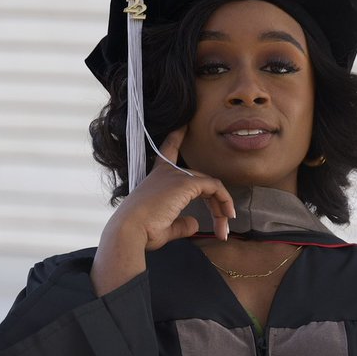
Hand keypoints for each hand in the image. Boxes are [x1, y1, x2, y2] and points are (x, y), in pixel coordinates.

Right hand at [91, 129, 235, 295]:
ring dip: (221, 207)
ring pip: (210, 185)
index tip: (185, 124)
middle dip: (216, 204)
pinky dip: (224, 201)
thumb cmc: (141, 231)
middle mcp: (166, 172)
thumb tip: (195, 223)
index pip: (168, 151)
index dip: (177, 137)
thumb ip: (181, 223)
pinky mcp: (185, 182)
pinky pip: (214, 187)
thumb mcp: (164, 226)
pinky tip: (226, 216)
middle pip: (200, 180)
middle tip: (223, 229)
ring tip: (225, 231)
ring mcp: (176, 175)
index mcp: (157, 177)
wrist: (130, 230)